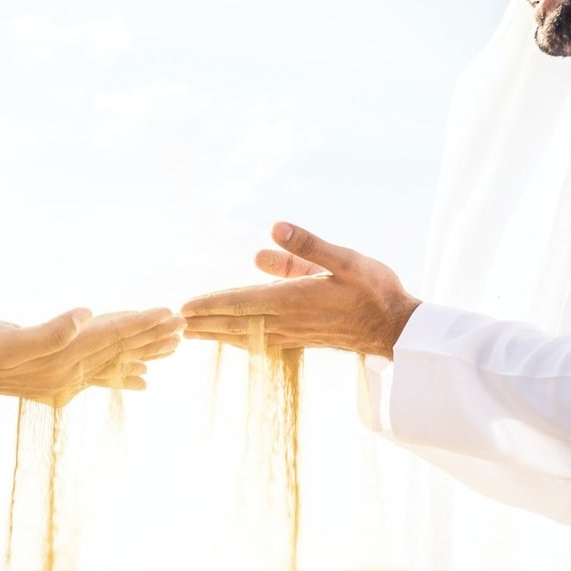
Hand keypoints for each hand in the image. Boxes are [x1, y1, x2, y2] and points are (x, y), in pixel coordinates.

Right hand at [0, 307, 182, 406]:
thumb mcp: (7, 337)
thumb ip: (48, 331)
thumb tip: (86, 314)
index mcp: (62, 357)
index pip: (111, 336)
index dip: (141, 323)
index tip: (172, 313)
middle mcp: (68, 371)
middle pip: (119, 350)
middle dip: (152, 337)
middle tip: (186, 326)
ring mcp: (63, 378)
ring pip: (113, 362)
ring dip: (144, 352)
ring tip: (174, 347)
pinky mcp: (55, 379)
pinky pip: (98, 376)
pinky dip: (123, 374)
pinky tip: (144, 379)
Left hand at [181, 222, 420, 358]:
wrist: (399, 331)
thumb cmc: (376, 290)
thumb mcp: (345, 259)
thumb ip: (309, 246)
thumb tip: (273, 228)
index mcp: (295, 299)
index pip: (241, 301)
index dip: (210, 304)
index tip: (183, 308)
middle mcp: (289, 320)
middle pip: (236, 322)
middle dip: (203, 322)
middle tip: (172, 324)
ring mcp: (295, 334)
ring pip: (246, 335)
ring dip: (216, 333)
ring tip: (191, 334)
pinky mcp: (303, 340)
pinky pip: (262, 341)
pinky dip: (240, 341)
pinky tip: (232, 342)